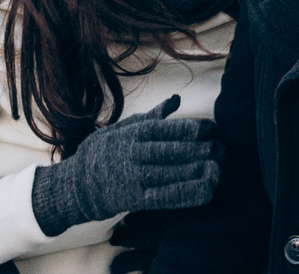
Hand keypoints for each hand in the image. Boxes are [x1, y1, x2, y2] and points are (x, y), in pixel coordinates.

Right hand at [31, 97, 219, 236]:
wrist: (75, 185)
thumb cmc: (103, 152)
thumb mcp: (123, 128)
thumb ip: (153, 116)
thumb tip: (177, 99)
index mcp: (136, 133)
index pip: (171, 128)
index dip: (195, 129)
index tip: (213, 129)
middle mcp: (137, 154)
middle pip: (177, 151)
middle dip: (204, 150)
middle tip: (224, 149)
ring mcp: (135, 177)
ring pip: (175, 173)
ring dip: (201, 171)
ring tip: (220, 168)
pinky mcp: (135, 200)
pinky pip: (167, 197)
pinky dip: (189, 194)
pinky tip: (208, 190)